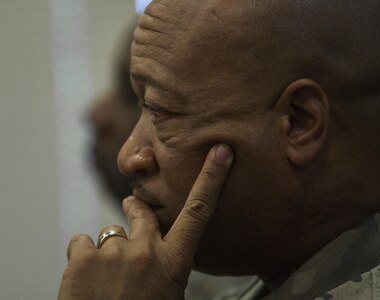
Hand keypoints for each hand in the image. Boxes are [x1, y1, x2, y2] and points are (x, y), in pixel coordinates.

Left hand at [57, 144, 233, 299]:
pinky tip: (85, 276)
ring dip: (109, 250)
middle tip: (131, 207)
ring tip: (105, 276)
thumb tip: (164, 256)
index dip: (212, 178)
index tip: (220, 152)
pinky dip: (82, 256)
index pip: (199, 212)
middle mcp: (146, 251)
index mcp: (173, 262)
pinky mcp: (83, 257)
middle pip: (143, 212)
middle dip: (136, 208)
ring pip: (111, 233)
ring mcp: (114, 252)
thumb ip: (168, 267)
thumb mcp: (169, 294)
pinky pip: (81, 242)